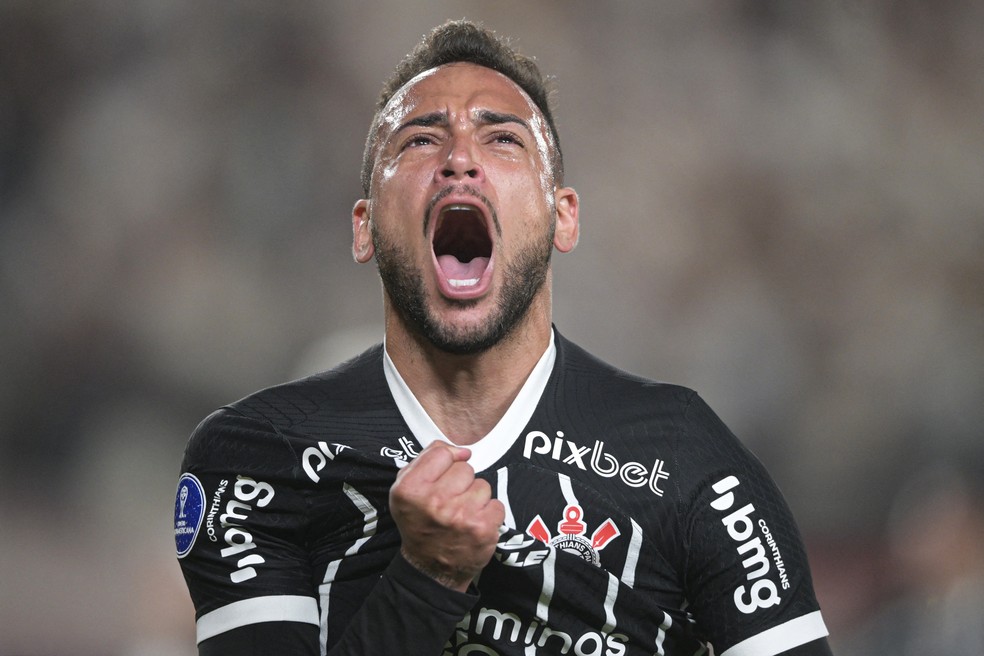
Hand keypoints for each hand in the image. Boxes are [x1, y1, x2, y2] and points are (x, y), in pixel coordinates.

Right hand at [389, 442, 504, 591]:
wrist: (430, 569)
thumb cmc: (420, 524)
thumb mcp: (406, 490)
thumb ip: (426, 460)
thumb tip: (459, 450)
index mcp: (411, 489)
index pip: (441, 453)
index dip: (447, 463)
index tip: (446, 477)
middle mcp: (434, 501)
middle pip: (465, 468)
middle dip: (461, 483)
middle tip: (451, 502)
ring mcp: (460, 515)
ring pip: (483, 485)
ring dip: (476, 498)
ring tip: (462, 514)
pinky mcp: (482, 529)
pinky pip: (496, 504)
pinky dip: (489, 514)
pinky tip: (474, 525)